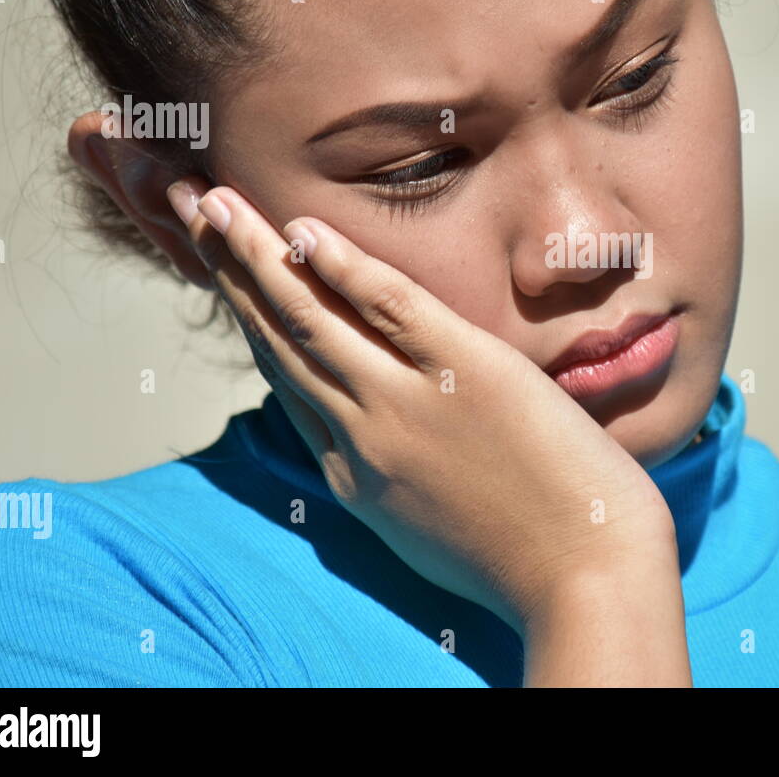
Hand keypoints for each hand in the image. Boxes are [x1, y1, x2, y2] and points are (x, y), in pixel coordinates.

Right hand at [165, 177, 682, 644]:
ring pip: (311, 318)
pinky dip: (342, 266)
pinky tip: (301, 228)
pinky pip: (389, 306)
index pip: (288, 384)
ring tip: (214, 198)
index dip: (251, 322)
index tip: (230, 276)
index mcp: (353, 476)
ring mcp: (407, 403)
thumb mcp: (427, 528)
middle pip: (279, 340)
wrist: (586, 579)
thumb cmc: (523, 559)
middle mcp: (361, 436)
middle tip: (192, 208)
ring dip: (255, 254)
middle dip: (229, 271)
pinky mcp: (465, 370)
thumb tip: (379, 435)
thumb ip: (391, 476)